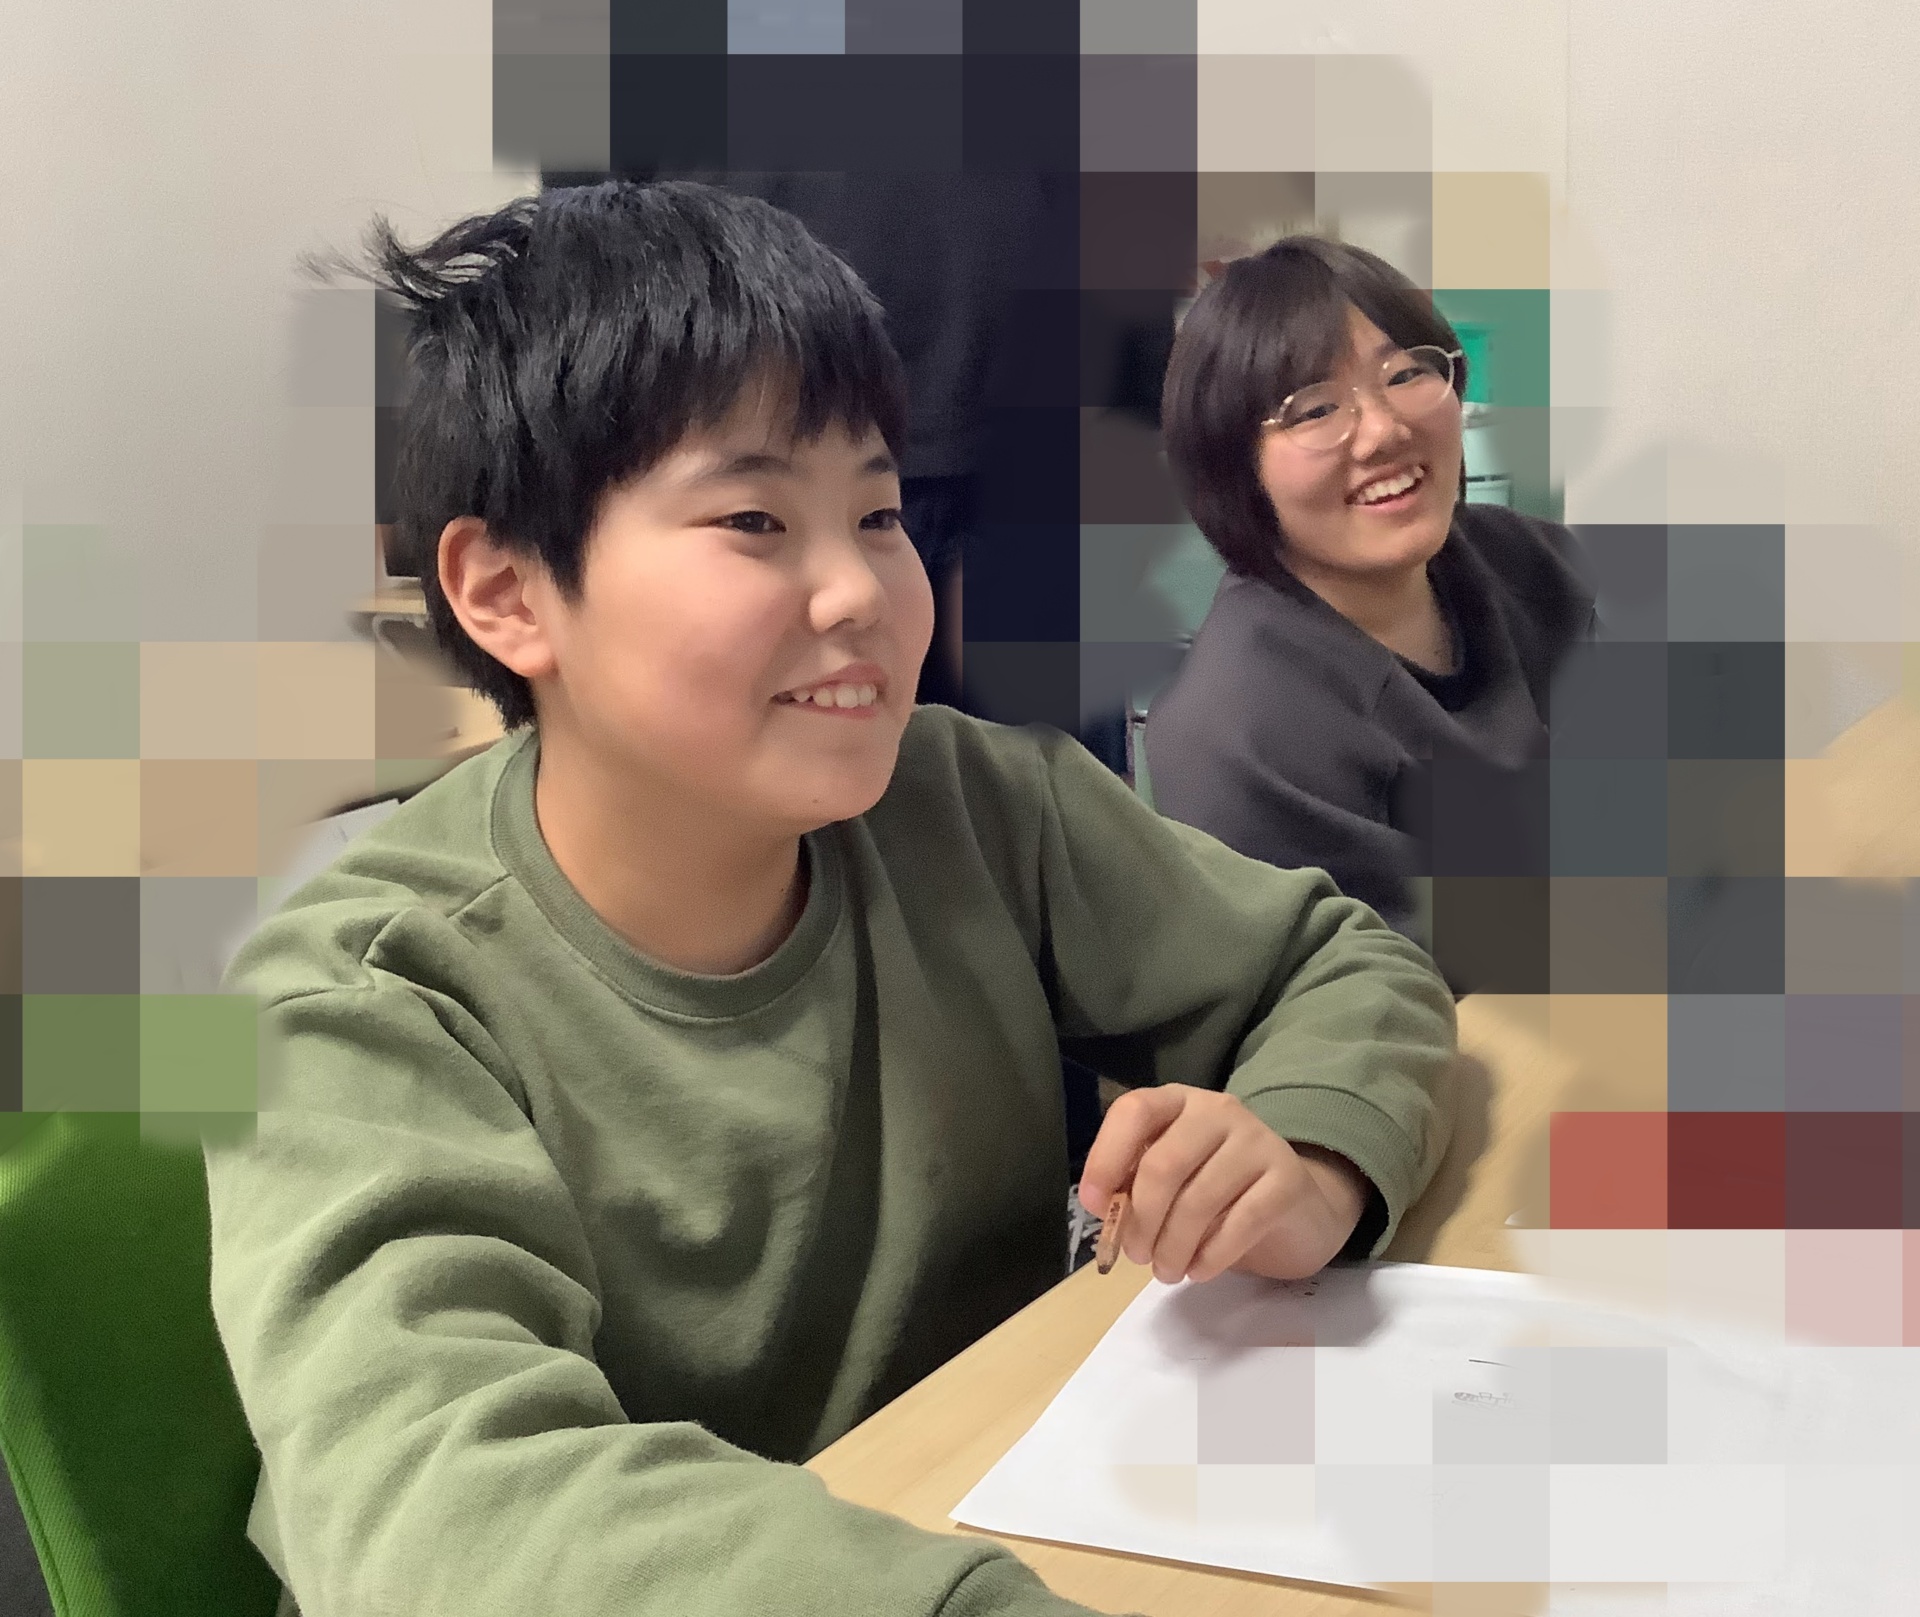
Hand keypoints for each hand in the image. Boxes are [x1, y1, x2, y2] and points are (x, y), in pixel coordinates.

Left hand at [1076, 1085, 1372, 1284]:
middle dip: (1142, 1220)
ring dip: (1172, 1247)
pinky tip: (1199, 1270)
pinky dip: (1211, 1255)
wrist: (1297, 1206)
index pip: (1136, 1111)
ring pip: (1199, 1200)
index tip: (1093, 1204)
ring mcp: (1258, 1140)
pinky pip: (1241, 1222)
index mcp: (1179, 1102)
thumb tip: (1101, 1207)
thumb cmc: (1219, 1192)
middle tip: (1136, 1256)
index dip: (1106, 1157)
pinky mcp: (1287, 1179)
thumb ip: (1136, 1184)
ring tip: (1165, 1271)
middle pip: (1164, 1164)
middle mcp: (1218, 1111)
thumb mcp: (1173, 1179)